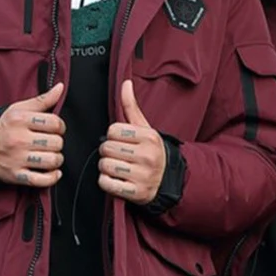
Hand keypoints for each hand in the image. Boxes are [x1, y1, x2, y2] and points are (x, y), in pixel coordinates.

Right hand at [0, 83, 65, 187]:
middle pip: (56, 143)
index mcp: (20, 120)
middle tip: (50, 142)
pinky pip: (42, 180)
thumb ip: (42, 100)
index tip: (55, 129)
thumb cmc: (2, 127)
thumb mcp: (18, 109)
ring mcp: (17, 158)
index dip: (60, 126)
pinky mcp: (16, 175)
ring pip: (52, 161)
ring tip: (50, 156)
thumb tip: (60, 88)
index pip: (55, 123)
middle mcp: (19, 139)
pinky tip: (53, 171)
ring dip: (56, 160)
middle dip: (57, 143)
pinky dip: (52, 177)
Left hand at [98, 80, 165, 203]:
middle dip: (107, 152)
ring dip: (106, 167)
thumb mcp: (146, 129)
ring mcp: (142, 176)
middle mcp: (147, 156)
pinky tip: (116, 179)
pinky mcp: (136, 193)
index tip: (120, 141)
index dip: (112, 136)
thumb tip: (125, 83)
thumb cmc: (152, 151)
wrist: (170, 180)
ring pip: (105, 166)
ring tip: (116, 167)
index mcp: (148, 137)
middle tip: (117, 155)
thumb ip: (131, 106)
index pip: (113, 131)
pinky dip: (106, 182)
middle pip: (106, 148)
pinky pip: (106, 183)